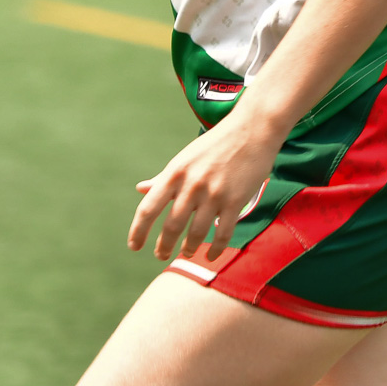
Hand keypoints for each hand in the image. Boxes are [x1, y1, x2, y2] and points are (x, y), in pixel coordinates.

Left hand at [129, 114, 281, 262]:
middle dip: (164, 246)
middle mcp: (192, 185)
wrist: (252, 129)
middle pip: (172, 226)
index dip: (138, 231)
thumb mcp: (184, 158)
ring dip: (189, 248)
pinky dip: (216, 249)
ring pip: (197, 234)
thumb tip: (140, 189)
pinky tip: (211, 256)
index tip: (134, 246)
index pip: (149, 208)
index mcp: (175, 173)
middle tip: (160, 255)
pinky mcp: (235, 200)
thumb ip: (163, 178)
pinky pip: (223, 233)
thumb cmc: (215, 145)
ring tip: (186, 253)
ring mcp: (214, 194)